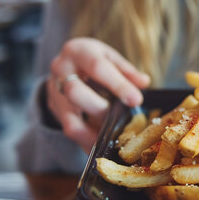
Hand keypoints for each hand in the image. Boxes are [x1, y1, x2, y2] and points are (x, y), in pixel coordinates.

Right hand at [47, 37, 149, 152]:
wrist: (66, 64)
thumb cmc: (93, 60)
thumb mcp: (110, 58)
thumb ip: (127, 70)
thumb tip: (144, 82)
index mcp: (78, 51)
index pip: (97, 67)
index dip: (118, 85)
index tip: (136, 100)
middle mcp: (60, 70)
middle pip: (74, 92)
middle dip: (100, 108)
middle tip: (119, 118)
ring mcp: (54, 92)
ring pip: (69, 118)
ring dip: (92, 132)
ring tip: (112, 139)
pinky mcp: (54, 109)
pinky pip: (69, 131)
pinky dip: (87, 142)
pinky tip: (101, 148)